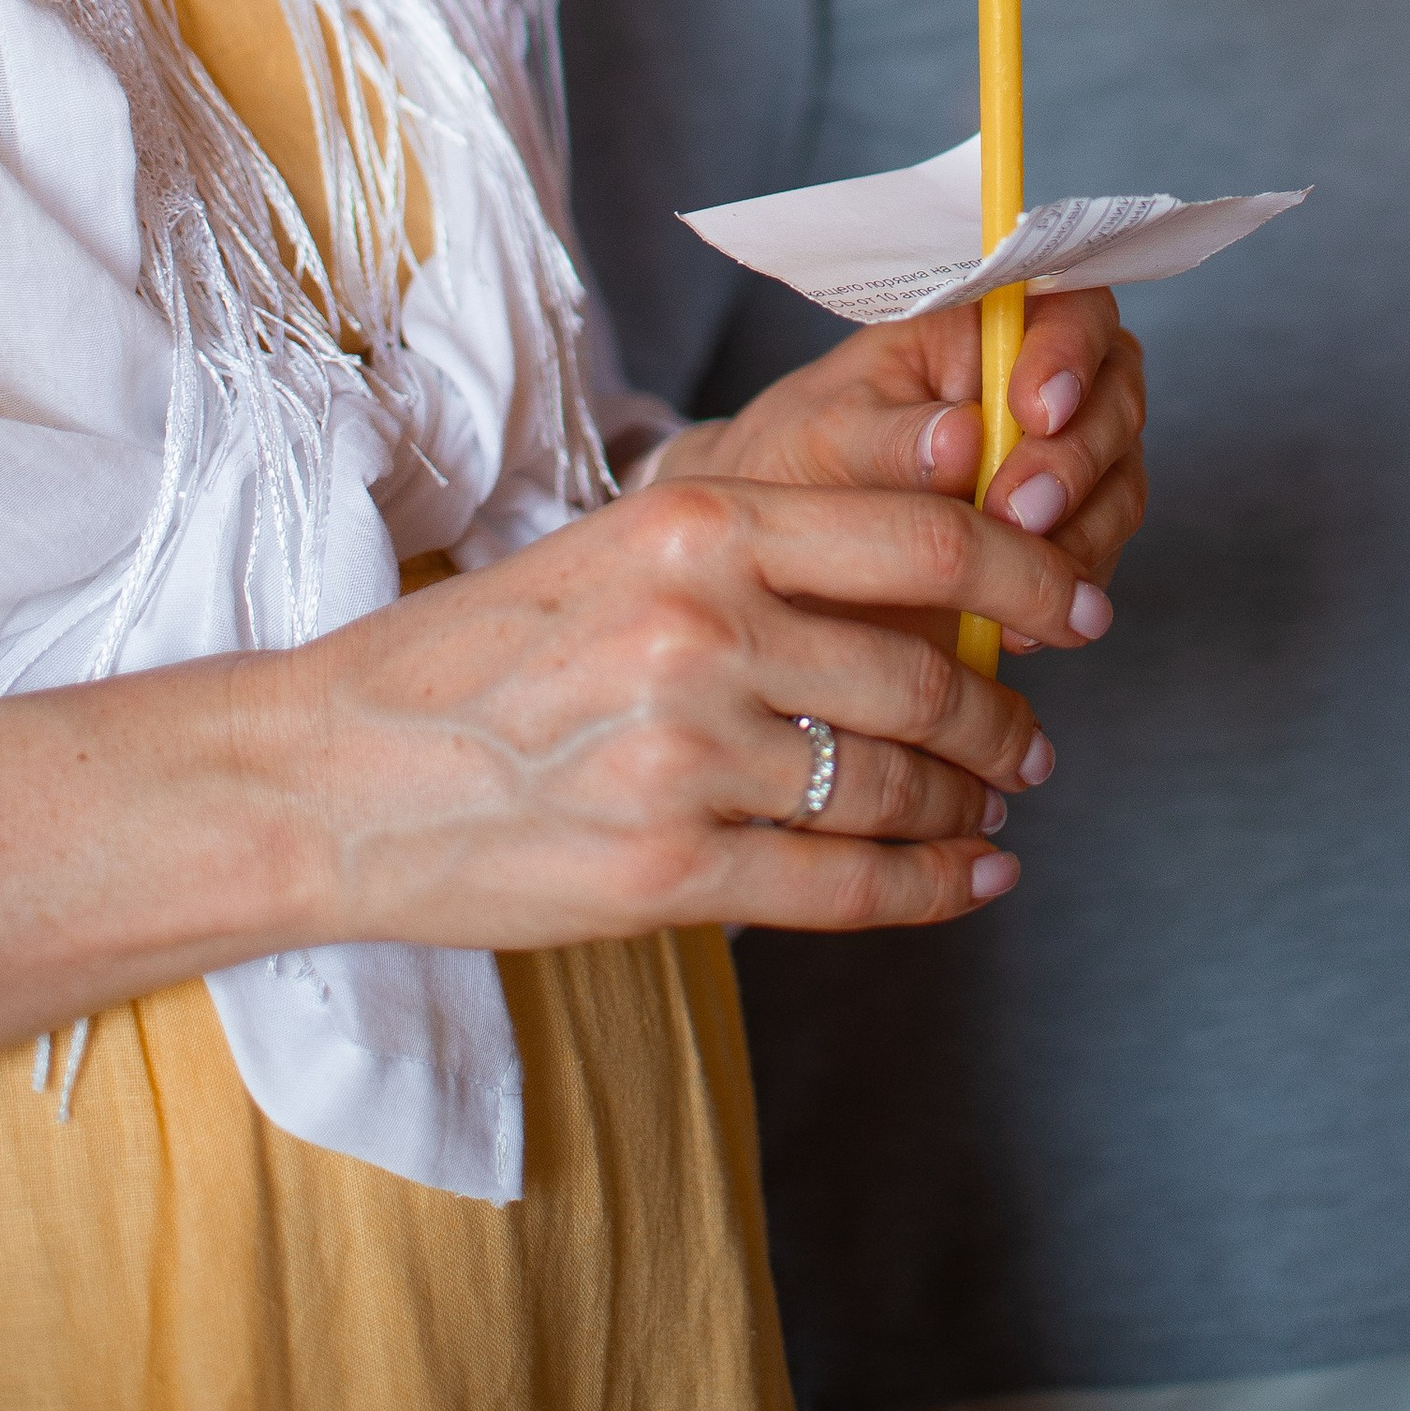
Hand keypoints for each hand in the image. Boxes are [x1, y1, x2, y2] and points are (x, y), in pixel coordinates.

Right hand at [0, 474, 1107, 1114]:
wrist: (334, 774)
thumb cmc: (484, 656)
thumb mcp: (621, 548)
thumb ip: (768, 550)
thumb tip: (940, 565)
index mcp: (696, 521)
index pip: (924, 540)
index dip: (1026, 578)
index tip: (1075, 606)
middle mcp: (700, 628)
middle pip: (926, 670)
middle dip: (1007, 711)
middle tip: (1034, 732)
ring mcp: (685, 756)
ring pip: (895, 784)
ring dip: (969, 804)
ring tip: (994, 805)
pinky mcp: (668, 873)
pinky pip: (844, 886)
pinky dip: (930, 889)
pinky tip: (969, 880)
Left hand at [656, 290, 1145, 648]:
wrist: (774, 559)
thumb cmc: (793, 460)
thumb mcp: (822, 435)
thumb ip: (891, 437)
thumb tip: (962, 440)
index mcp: (979, 328)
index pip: (1065, 305)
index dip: (1071, 349)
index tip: (1034, 408)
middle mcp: (1034, 385)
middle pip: (1114, 393)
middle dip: (1077, 455)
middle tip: (1020, 511)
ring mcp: (1057, 463)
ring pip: (1120, 479)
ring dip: (1083, 527)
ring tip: (1016, 573)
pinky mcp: (1059, 540)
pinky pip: (1101, 554)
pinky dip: (1072, 584)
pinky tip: (1019, 619)